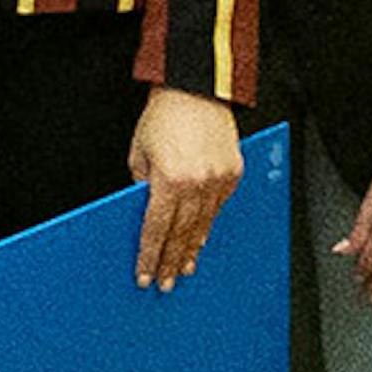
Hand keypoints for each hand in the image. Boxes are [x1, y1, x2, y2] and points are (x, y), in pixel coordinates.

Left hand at [129, 82, 246, 291]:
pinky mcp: (233, 173)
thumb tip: (145, 209)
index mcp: (169, 180)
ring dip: (192, 249)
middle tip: (166, 283)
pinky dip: (208, 225)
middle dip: (171, 261)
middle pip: (181, 234)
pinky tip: (200, 239)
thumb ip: (141, 184)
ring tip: (184, 268)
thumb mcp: (138, 152)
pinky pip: (219, 207)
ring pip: (203, 225)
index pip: (156, 229)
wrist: (196, 88)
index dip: (150, 256)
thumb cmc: (163, 115)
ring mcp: (219, 179)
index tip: (145, 275)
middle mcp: (197, 183)